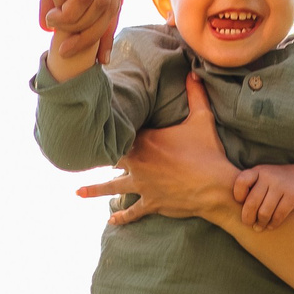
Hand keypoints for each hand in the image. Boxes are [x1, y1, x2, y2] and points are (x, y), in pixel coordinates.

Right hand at [0, 0, 128, 46]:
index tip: (100, 56)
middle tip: (69, 51)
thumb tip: (45, 22)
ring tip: (57, 35)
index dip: (107, 29)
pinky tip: (55, 18)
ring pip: (102, 0)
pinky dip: (71, 9)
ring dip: (78, 24)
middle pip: (113, 3)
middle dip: (93, 34)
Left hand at [75, 73, 241, 226]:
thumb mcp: (202, 119)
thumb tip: (193, 72)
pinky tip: (110, 220)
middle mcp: (139, 162)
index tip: (96, 126)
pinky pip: (132, 212)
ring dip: (95, 189)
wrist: (215, 187)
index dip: (110, 130)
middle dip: (99, 157)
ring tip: (78, 192)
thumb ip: (196, 95)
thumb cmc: (208, 153)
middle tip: (82, 155)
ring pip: (112, 187)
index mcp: (146, 141)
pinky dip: (121, 217)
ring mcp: (142, 185)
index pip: (122, 133)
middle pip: (112, 159)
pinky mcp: (151, 203)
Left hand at [233, 163, 293, 229]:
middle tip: (248, 223)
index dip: (237, 196)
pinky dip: (273, 224)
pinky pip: (278, 215)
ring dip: (260, 223)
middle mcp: (269, 175)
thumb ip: (249, 188)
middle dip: (247, 217)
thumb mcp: (262, 178)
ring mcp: (281, 185)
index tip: (240, 204)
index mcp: (258, 171)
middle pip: (252, 202)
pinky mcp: (293, 195)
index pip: (241, 182)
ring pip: (264, 212)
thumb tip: (226, 207)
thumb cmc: (276, 183)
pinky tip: (270, 226)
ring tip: (258, 227)